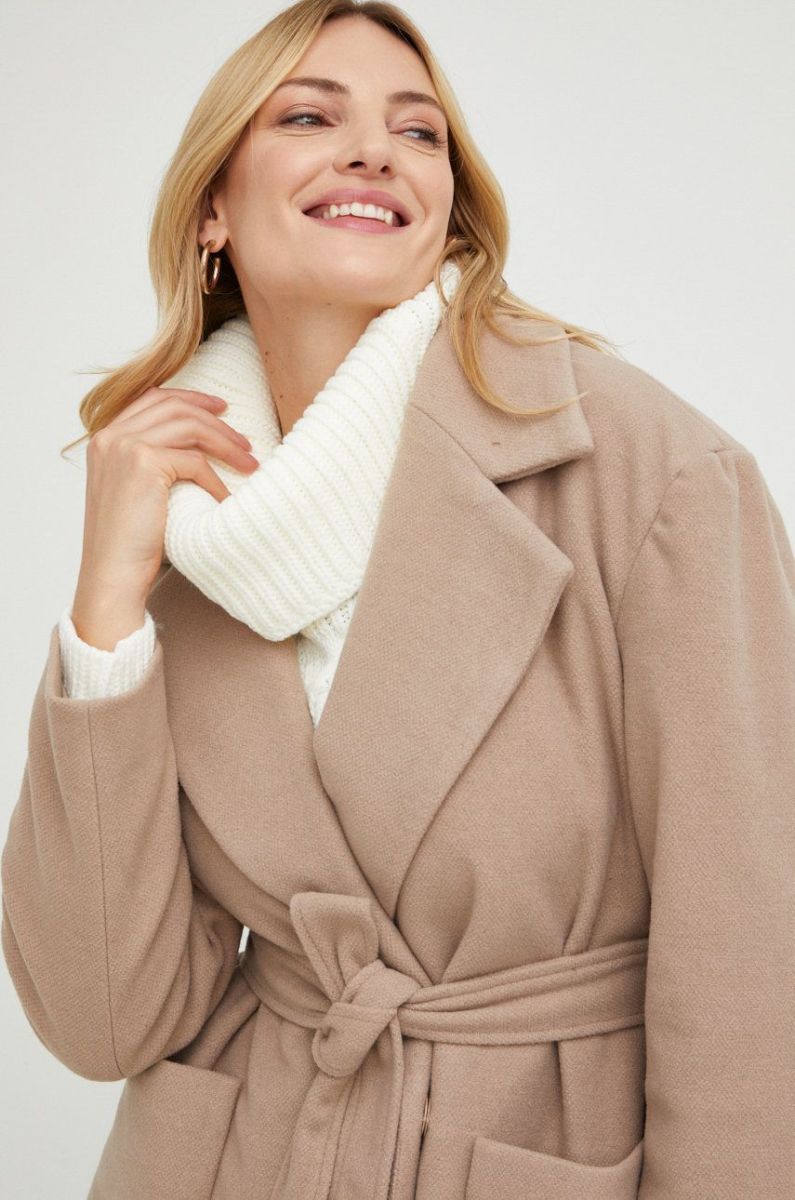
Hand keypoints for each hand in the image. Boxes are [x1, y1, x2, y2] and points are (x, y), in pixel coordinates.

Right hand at [71, 386, 257, 646]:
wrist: (112, 574)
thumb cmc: (129, 543)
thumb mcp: (135, 491)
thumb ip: (153, 461)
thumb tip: (199, 445)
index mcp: (105, 438)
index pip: (152, 398)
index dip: (190, 398)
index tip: (220, 407)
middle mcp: (111, 437)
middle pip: (175, 407)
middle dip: (216, 420)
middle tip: (245, 440)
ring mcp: (124, 447)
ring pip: (189, 427)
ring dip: (226, 443)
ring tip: (249, 463)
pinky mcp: (143, 464)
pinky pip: (195, 462)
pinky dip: (216, 480)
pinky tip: (226, 499)